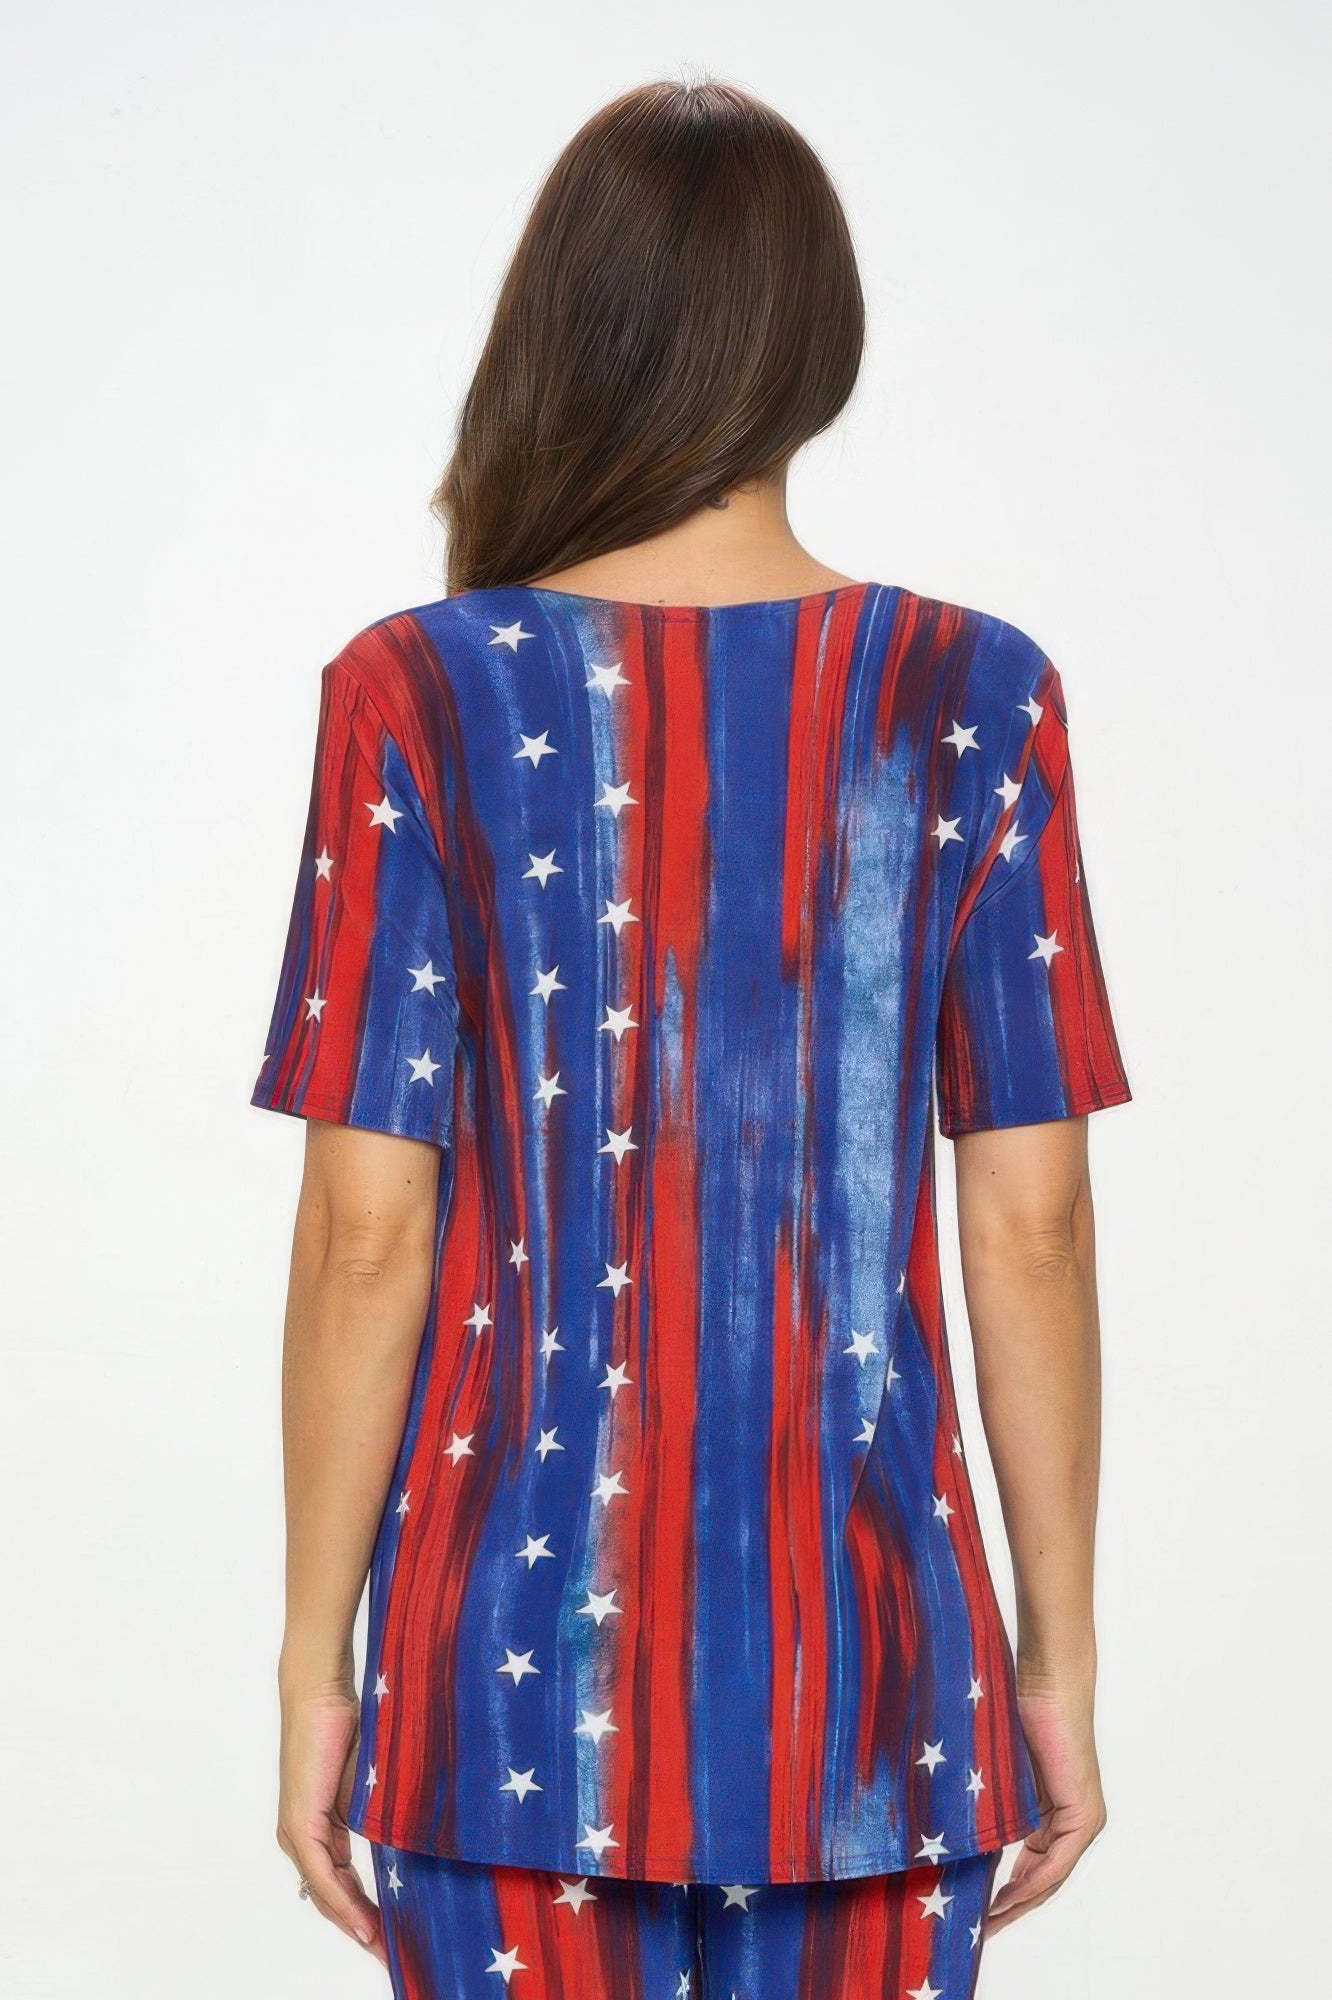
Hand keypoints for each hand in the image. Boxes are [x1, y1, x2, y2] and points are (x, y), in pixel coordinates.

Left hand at [277, 1677, 385, 1963]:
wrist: (321, 1691)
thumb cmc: (348, 1725)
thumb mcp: (369, 1783)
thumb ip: (379, 1816)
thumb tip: (412, 1841)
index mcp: (320, 1830)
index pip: (340, 1886)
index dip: (364, 1915)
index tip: (391, 1940)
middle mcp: (302, 1837)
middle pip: (330, 1900)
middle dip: (362, 1931)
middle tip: (392, 1957)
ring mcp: (298, 1832)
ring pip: (325, 1894)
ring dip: (354, 1924)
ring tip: (383, 1949)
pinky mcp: (300, 1822)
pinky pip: (322, 1875)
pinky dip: (342, 1902)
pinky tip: (362, 1923)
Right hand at [986, 1683, 1106, 1934]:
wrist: (1048, 1683)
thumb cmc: (1020, 1712)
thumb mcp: (1002, 1772)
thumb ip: (996, 1804)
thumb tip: (961, 1828)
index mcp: (1057, 1814)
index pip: (1034, 1867)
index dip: (1010, 1893)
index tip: (983, 1910)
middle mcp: (1075, 1822)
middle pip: (1044, 1880)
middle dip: (1014, 1907)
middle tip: (983, 1930)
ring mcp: (1082, 1818)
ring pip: (1051, 1876)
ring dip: (1022, 1902)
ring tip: (991, 1922)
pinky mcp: (1082, 1812)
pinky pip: (1058, 1859)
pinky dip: (1034, 1881)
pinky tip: (1010, 1896)